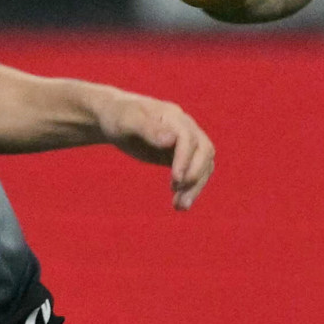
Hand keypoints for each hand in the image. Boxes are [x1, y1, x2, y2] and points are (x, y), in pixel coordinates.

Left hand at [94, 89, 215, 210]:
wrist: (117, 117)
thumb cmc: (119, 117)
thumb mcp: (127, 121)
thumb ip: (148, 129)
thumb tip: (171, 140)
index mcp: (173, 116)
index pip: (188, 138)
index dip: (185, 158)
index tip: (176, 179)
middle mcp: (186, 127)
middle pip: (204, 150)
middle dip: (195, 175)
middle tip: (177, 197)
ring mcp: (187, 141)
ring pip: (205, 163)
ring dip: (196, 186)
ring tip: (180, 207)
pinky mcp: (183, 155)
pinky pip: (197, 171)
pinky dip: (192, 187)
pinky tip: (179, 203)